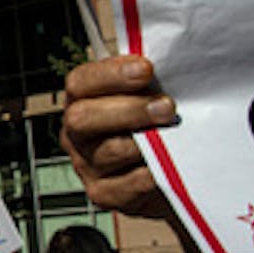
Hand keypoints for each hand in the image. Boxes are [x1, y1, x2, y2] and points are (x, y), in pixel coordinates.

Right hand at [60, 56, 175, 217]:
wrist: (170, 170)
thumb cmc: (158, 123)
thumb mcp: (150, 93)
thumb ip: (150, 78)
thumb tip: (171, 58)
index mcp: (82, 100)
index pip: (80, 82)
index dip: (110, 75)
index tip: (146, 69)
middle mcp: (76, 133)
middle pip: (82, 118)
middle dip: (128, 110)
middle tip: (167, 107)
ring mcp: (86, 165)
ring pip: (108, 152)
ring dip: (147, 142)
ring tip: (177, 135)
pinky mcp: (103, 194)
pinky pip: (125, 186)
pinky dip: (151, 174)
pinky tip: (171, 165)